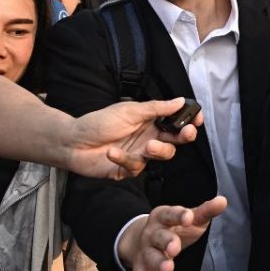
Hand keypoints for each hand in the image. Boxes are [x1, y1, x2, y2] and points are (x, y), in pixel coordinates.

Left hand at [66, 97, 202, 179]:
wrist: (72, 142)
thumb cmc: (98, 122)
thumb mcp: (129, 111)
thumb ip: (156, 108)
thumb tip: (180, 101)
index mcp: (150, 121)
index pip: (176, 122)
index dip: (188, 120)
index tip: (196, 119)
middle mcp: (148, 137)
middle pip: (175, 140)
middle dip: (184, 136)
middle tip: (186, 133)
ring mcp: (140, 154)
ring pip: (162, 155)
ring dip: (158, 150)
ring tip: (148, 145)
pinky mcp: (128, 169)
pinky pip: (136, 167)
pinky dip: (125, 159)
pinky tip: (112, 152)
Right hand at [118, 197, 227, 270]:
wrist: (144, 239)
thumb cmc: (175, 227)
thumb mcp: (190, 218)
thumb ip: (205, 211)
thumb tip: (222, 201)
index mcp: (163, 216)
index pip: (171, 214)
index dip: (179, 215)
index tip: (188, 218)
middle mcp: (152, 232)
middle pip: (158, 236)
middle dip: (166, 241)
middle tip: (175, 248)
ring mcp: (145, 249)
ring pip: (150, 256)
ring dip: (158, 262)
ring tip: (167, 268)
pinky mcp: (141, 266)